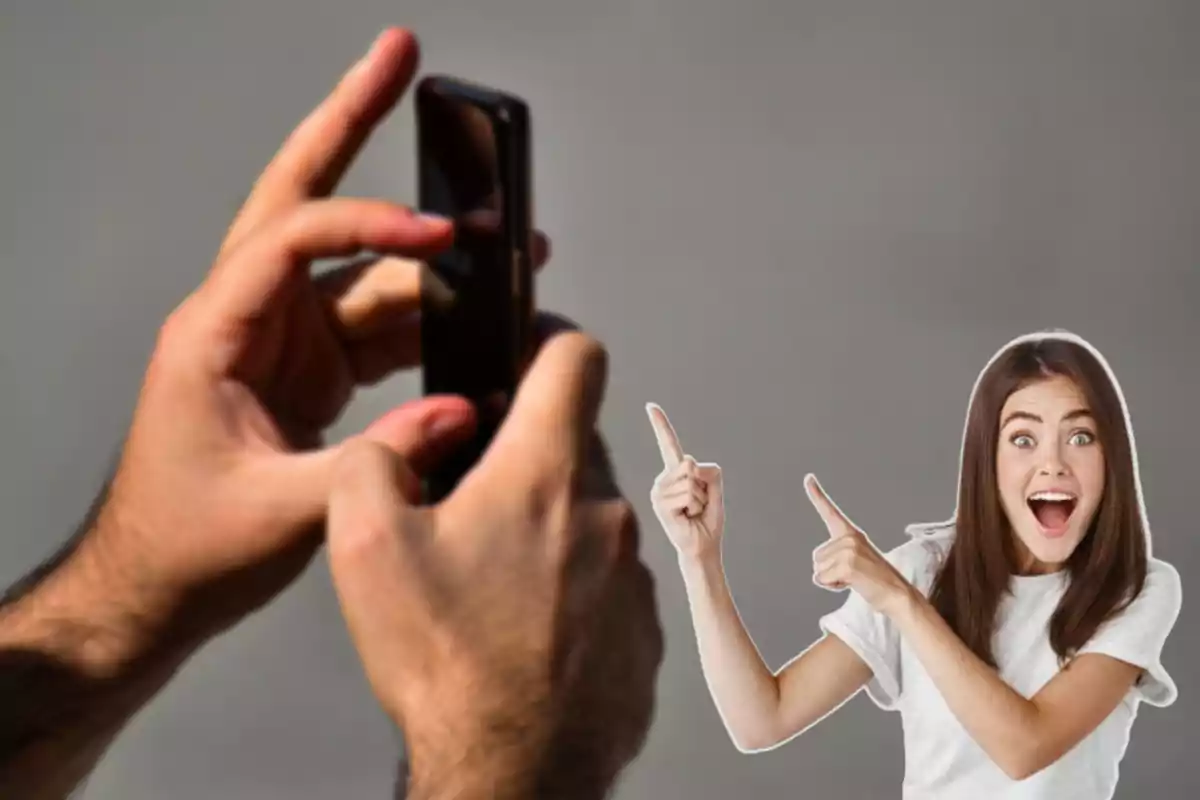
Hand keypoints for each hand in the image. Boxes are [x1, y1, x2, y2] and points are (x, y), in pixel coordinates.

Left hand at [72, 28, 552, 664]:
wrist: (159, 586)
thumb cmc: (188, 545)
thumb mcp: (281, 509)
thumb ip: (376, 461)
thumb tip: (462, 411)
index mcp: (214, 332)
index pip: (293, 238)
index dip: (371, 224)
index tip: (444, 236)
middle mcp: (248, 318)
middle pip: (304, 195)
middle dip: (351, 122)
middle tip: (400, 56)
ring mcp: (284, 340)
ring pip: (361, 266)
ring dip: (429, 254)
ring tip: (507, 243)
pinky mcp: (312, 370)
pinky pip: (378, 322)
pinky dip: (428, 317)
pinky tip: (475, 314)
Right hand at [327, 329, 663, 799]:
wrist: (512, 772)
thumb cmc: (444, 662)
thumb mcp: (366, 547)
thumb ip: (376, 462)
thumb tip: (405, 446)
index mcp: (545, 475)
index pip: (577, 357)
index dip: (547, 336)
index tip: (526, 346)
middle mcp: (607, 513)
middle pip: (575, 445)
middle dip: (528, 455)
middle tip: (474, 501)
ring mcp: (635, 574)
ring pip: (591, 518)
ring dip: (550, 529)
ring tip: (494, 584)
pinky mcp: (645, 628)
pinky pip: (608, 581)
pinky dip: (573, 588)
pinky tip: (529, 630)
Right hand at [646, 403, 723, 559]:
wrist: (702, 546)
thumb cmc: (708, 519)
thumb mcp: (715, 488)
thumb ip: (709, 470)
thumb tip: (689, 464)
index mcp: (675, 473)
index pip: (667, 444)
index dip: (660, 425)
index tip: (650, 406)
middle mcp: (663, 480)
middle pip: (690, 465)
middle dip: (703, 485)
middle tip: (698, 504)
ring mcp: (659, 492)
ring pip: (691, 481)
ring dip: (700, 499)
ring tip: (693, 512)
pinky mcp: (660, 505)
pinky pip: (689, 494)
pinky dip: (696, 506)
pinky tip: (687, 517)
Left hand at [806, 474, 913, 616]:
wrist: (898, 595)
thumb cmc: (876, 581)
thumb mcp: (857, 561)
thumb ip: (838, 558)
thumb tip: (816, 576)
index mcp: (852, 534)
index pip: (830, 511)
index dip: (816, 494)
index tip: (808, 477)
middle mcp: (849, 538)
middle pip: (816, 557)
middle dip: (829, 571)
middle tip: (853, 574)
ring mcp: (848, 550)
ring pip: (818, 570)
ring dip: (831, 580)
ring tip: (855, 579)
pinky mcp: (847, 565)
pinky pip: (822, 580)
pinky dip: (832, 587)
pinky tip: (851, 584)